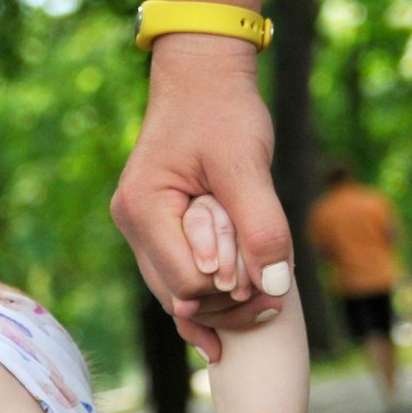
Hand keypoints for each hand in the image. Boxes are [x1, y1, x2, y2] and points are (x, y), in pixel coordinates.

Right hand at [111, 35, 293, 360]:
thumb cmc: (223, 111)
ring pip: (179, 294)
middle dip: (229, 305)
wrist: (204, 75)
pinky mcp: (161, 230)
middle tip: (277, 300)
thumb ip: (260, 225)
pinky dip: (206, 300)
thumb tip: (272, 288)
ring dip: (222, 303)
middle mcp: (134, 225)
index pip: (189, 281)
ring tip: (266, 306)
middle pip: (181, 297)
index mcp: (144, 209)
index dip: (233, 289)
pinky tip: (221, 337)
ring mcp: (143, 230)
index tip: (272, 280)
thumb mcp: (247, 164)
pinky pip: (179, 279)